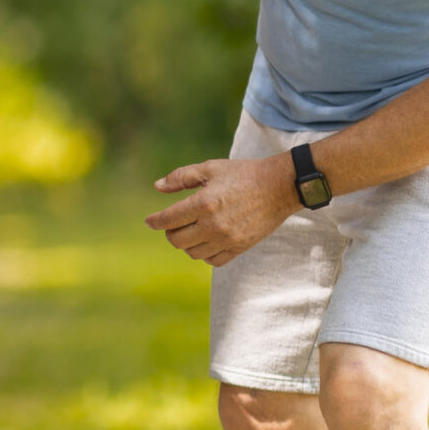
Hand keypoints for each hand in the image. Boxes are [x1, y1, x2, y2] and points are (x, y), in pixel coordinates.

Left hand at [145, 155, 297, 266]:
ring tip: (190, 231)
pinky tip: (205, 242)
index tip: (149, 221)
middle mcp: (214, 224)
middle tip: (172, 225)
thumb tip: (157, 187)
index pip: (169, 220)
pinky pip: (213, 260)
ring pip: (193, 252)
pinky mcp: (240, 247)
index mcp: (204, 202)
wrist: (278, 187)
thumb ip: (181, 177)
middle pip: (177, 240)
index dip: (155, 222)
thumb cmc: (242, 174)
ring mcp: (227, 239)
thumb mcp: (210, 168)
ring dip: (186, 243)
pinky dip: (204, 254)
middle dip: (170, 232)